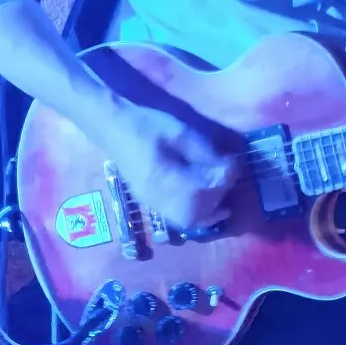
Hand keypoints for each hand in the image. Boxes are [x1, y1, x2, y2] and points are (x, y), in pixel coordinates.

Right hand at [106, 104, 241, 231]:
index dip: (219, 184)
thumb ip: (204, 153)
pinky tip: (205, 201)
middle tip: (228, 182)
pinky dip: (194, 213)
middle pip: (192, 214)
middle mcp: (155, 196)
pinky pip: (176, 216)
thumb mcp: (180, 132)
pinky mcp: (150, 201)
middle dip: (215, 201)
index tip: (231, 167)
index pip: (198, 193)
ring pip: (184, 220)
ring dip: (206, 212)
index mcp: (161, 177)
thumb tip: (227, 168)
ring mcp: (150, 202)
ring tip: (222, 197)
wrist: (114, 126)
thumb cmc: (148, 124)